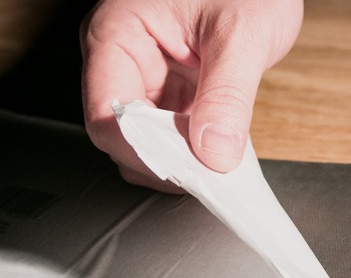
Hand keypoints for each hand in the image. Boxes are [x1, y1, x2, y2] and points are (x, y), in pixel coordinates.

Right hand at [80, 0, 302, 191]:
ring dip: (183, 158)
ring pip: (149, 141)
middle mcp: (125, 58)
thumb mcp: (243, 34)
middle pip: (123, 135)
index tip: (185, 169)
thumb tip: (214, 151)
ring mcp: (149, 77)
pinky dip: (197, 150)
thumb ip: (228, 93)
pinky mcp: (174, 91)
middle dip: (165, 159)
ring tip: (220, 160)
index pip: (106, 113)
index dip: (142, 150)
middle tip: (209, 171)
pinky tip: (222, 151)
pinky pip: (175, 134)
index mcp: (118, 33)